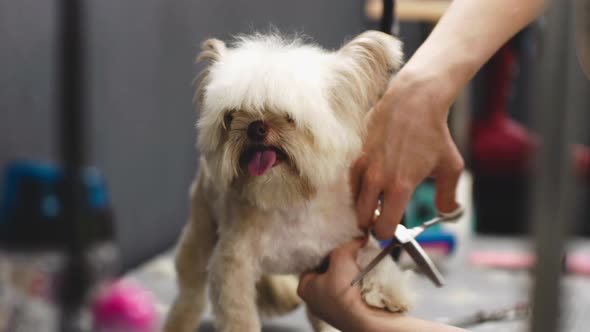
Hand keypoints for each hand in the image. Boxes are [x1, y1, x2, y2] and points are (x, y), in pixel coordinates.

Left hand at [298, 238, 467, 331]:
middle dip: (340, 261)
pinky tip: (366, 276)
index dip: (327, 250)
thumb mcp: (341, 258)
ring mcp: (331, 307)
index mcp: (304, 287)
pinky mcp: (348, 312)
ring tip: (361, 263)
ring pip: (341, 280)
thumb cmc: (346, 292)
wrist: (367, 319)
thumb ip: (346, 244)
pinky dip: (359, 283)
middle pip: (327, 270)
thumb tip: (358, 237)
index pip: (313, 261)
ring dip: (351, 271)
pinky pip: (351, 291)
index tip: (339, 243)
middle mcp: (315, 300)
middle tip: (352, 251)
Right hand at [351, 69, 463, 239]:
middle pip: (363, 219)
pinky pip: (350, 181)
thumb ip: (448, 196)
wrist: (412, 101)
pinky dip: (358, 188)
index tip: (392, 229)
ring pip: (354, 200)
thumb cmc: (433, 133)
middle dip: (372, 222)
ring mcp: (363, 166)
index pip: (383, 228)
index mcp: (399, 186)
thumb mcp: (450, 167)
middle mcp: (377, 179)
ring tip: (376, 201)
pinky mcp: (355, 154)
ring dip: (363, 205)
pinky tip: (371, 183)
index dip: (387, 233)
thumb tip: (447, 213)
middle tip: (382, 217)